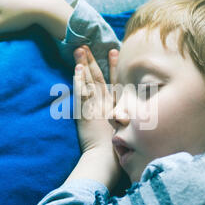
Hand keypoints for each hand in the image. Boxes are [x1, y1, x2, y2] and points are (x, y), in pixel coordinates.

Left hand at [67, 46, 121, 189]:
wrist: (107, 159)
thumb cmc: (118, 149)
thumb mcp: (127, 132)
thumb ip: (126, 121)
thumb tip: (127, 115)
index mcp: (118, 106)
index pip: (116, 81)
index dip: (114, 66)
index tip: (113, 51)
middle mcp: (108, 102)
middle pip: (101, 77)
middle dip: (95, 60)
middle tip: (88, 45)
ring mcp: (97, 106)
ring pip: (91, 80)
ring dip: (85, 64)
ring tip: (80, 50)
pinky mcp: (86, 112)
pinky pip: (82, 92)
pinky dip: (79, 80)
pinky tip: (77, 68)